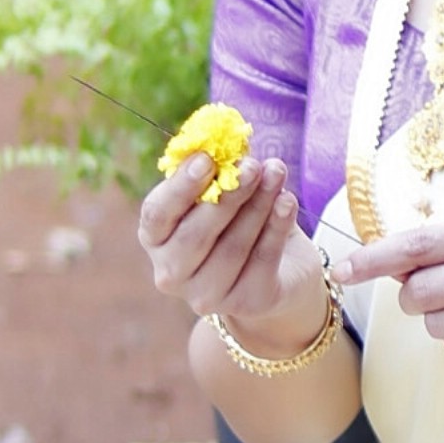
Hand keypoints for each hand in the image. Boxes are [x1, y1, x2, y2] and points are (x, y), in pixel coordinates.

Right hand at [135, 148, 329, 342]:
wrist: (278, 268)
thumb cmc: (239, 220)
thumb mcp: (223, 192)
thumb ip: (218, 170)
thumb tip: (225, 139)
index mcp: (156, 238)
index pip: (157, 214)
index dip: (180, 188)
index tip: (207, 159)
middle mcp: (171, 272)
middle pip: (195, 235)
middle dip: (228, 196)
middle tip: (252, 166)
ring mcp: (206, 295)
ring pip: (232, 248)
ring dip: (258, 206)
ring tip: (277, 173)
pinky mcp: (246, 303)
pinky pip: (262, 261)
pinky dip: (277, 227)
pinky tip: (287, 201)